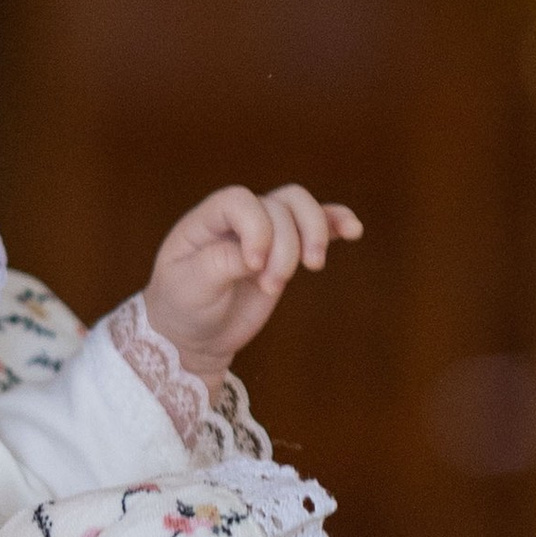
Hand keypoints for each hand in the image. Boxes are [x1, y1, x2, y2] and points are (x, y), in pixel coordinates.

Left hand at [143, 183, 361, 385]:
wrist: (193, 335)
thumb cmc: (182, 308)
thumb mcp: (190, 288)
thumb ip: (220, 263)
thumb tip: (256, 254)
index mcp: (206, 221)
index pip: (240, 200)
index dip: (256, 228)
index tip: (252, 266)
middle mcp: (237, 220)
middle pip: (278, 205)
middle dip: (286, 246)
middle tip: (273, 286)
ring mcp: (265, 233)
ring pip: (300, 207)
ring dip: (315, 232)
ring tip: (313, 266)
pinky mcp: (286, 251)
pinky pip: (317, 225)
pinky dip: (336, 222)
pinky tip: (353, 231)